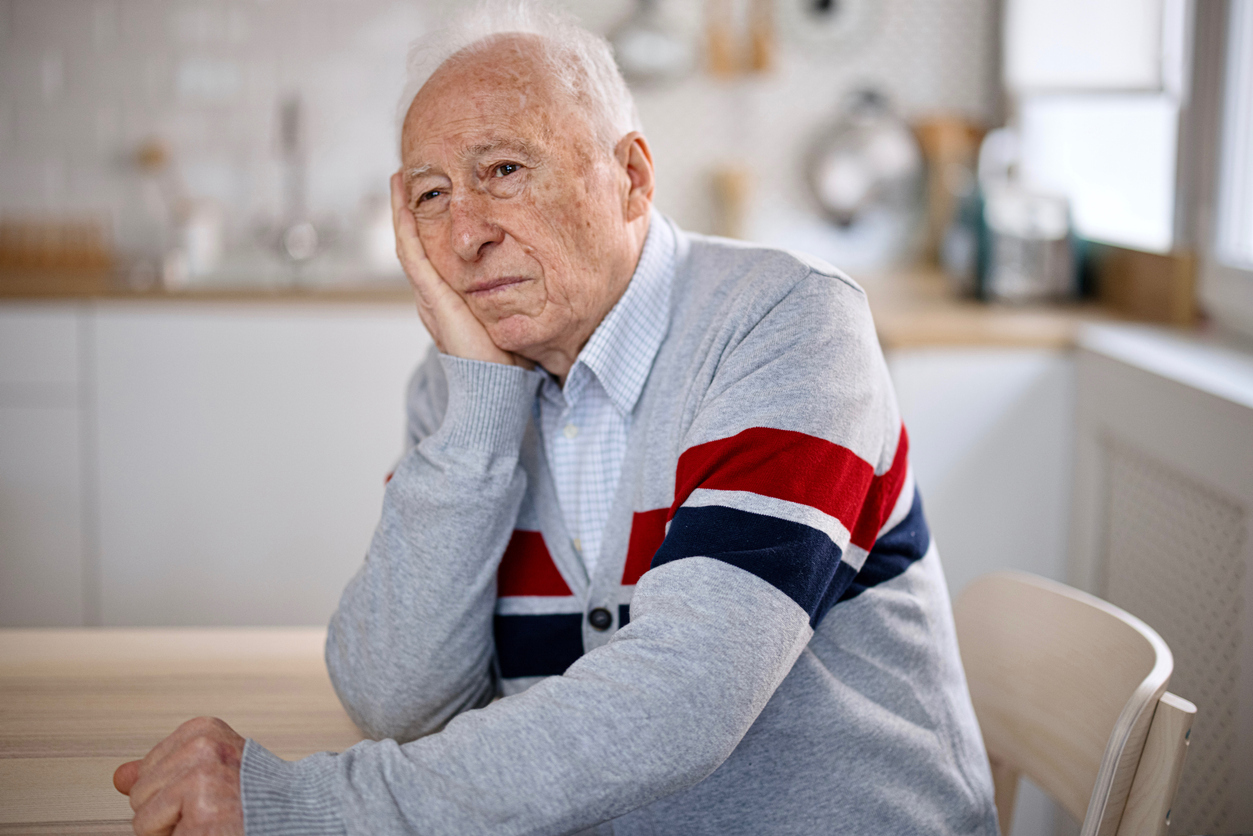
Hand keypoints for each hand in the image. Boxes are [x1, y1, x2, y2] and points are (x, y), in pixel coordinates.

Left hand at [113, 716, 244, 835]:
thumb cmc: (252, 794)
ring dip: (173, 828)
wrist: (293, 812)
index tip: (209, 790)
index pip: (147, 769)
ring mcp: (201, 780)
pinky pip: (153, 835)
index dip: (173, 790)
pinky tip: (210, 829)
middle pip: (140, 792)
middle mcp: (203, 749)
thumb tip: (121, 776)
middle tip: (211, 807)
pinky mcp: (201, 814)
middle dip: (168, 809)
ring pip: (142, 817)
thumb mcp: (206, 768)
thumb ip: (161, 770)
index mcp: (203, 731)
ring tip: (211, 818)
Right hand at [391, 171, 529, 368]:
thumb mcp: (508, 318)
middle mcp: (432, 297)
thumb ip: (510, 298)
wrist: (494, 391)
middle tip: (405, 178)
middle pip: (414, 244)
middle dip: (408, 211)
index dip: (427, 226)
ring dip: (402, 212)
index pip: (432, 254)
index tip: (431, 196)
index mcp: (447, 301)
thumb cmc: (506, 361)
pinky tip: (405, 205)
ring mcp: (429, 298)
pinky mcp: (432, 300)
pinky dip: (406, 229)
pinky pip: (413, 256)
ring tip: (399, 180)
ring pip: (408, 245)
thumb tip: (534, 278)